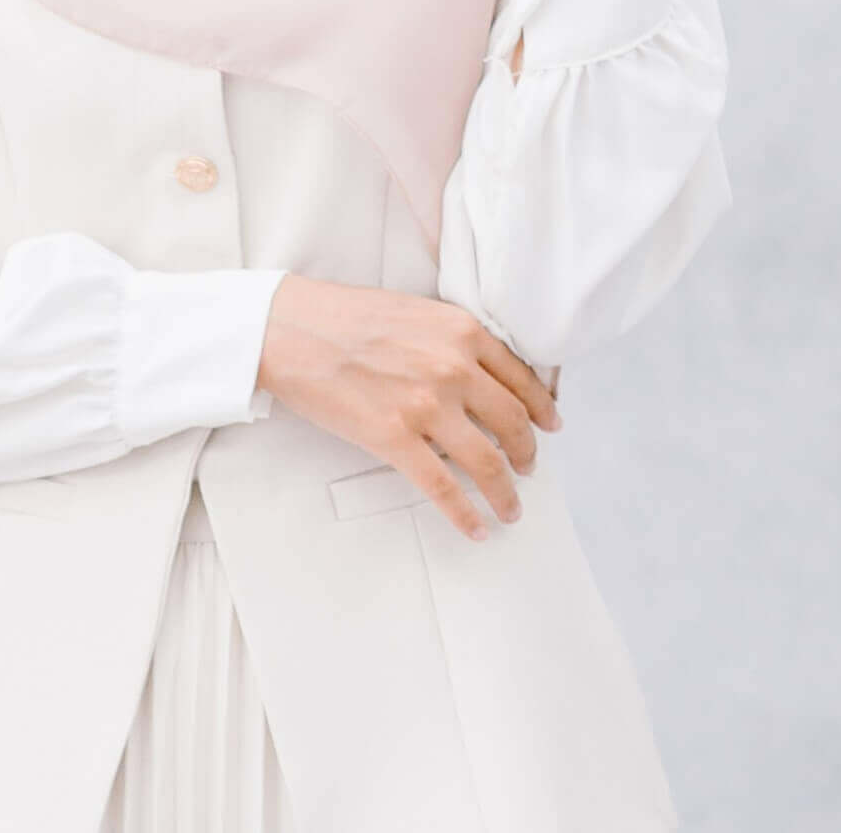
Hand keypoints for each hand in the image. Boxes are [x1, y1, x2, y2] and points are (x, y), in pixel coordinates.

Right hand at [253, 272, 561, 541]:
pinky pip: (443, 489)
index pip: (521, 378)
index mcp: (461, 331)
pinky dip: (465, 514)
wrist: (291, 328)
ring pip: (487, 462)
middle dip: (527, 454)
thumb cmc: (344, 315)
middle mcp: (453, 368)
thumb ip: (452, 341)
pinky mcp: (395, 439)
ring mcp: (426, 406)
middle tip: (528, 469)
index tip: (550, 425)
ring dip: (505, 493)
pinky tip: (476, 527)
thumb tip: (479, 378)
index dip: (541, 408)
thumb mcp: (415, 312)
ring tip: (510, 508)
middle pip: (512, 424)